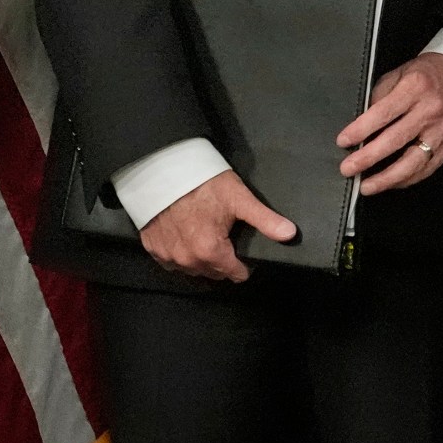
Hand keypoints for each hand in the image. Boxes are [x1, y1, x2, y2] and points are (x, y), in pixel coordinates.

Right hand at [136, 170, 297, 282]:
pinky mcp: (152, 247)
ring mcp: (167, 256)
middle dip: (223, 260)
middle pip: (214, 272)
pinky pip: (172, 261)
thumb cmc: (204, 182)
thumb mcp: (239, 198)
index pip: (235, 273)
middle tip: (225, 236)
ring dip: (201, 258)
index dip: (244, 263)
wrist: (163, 169)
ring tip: (206, 234)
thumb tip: (290, 235)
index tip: (243, 248)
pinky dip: (180, 252)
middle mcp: (187, 260)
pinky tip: (185, 234)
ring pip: (192, 269)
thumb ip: (265, 220)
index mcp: (210, 251)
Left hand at [337, 53, 442, 195]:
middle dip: (368, 158)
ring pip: (413, 162)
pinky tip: (391, 183)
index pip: (383, 113)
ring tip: (367, 186)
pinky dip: (407, 179)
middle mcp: (430, 111)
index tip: (343, 141)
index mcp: (415, 88)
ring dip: (387, 178)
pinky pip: (427, 168)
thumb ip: (381, 94)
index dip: (361, 130)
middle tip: (347, 168)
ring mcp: (442, 131)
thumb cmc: (431, 73)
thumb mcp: (402, 72)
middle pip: (395, 140)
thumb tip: (362, 121)